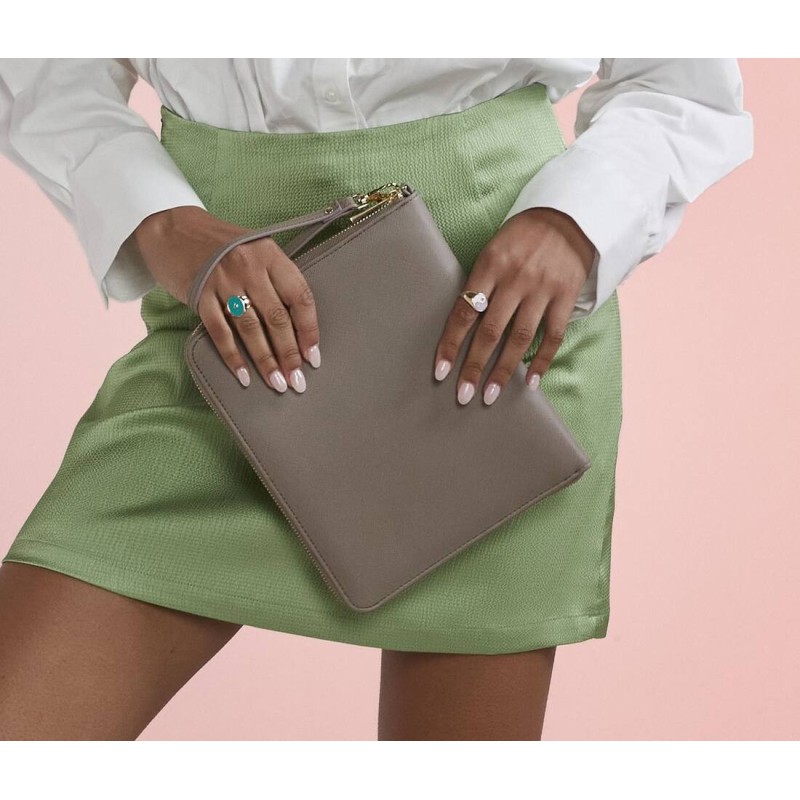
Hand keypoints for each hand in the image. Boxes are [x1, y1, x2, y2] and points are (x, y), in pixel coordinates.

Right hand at [134, 205, 320, 392]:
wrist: (172, 227)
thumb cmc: (221, 243)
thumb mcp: (255, 250)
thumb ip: (275, 279)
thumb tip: (298, 326)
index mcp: (270, 254)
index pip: (299, 296)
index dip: (309, 330)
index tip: (313, 356)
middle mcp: (249, 266)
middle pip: (276, 318)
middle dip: (289, 353)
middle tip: (297, 380)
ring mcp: (223, 281)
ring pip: (251, 328)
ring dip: (265, 360)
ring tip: (277, 383)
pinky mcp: (199, 294)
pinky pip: (220, 331)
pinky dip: (232, 356)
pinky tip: (243, 376)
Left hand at [432, 206, 595, 405]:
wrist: (569, 216)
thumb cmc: (522, 237)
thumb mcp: (493, 249)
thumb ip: (479, 283)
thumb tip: (461, 325)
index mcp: (490, 265)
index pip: (464, 312)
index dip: (450, 344)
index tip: (440, 372)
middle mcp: (515, 278)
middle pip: (490, 331)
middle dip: (473, 366)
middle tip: (462, 395)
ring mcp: (542, 288)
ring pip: (519, 338)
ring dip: (503, 370)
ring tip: (490, 395)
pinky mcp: (566, 295)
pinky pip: (553, 335)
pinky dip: (541, 360)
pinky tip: (531, 382)